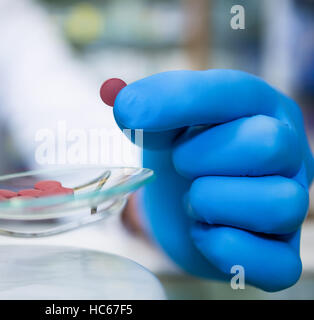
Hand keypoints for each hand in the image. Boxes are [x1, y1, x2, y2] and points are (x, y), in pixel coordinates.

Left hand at [114, 70, 313, 291]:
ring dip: (213, 202)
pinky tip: (202, 232)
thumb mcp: (164, 124)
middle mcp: (288, 153)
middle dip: (200, 157)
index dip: (180, 101)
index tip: (127, 112)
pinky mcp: (281, 253)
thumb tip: (128, 106)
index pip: (235, 92)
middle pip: (268, 144)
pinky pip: (276, 264)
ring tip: (192, 200)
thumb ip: (149, 108)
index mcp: (259, 110)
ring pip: (280, 203)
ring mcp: (290, 205)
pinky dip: (224, 249)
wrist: (184, 205)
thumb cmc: (181, 155)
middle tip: (178, 165)